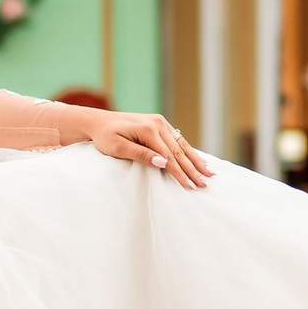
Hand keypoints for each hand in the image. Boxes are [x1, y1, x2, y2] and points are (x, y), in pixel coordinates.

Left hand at [87, 111, 214, 189]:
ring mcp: (160, 122)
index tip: (190, 187)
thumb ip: (141, 155)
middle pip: (179, 151)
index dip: (180, 174)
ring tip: (209, 173)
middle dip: (193, 169)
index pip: (169, 157)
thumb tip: (163, 163)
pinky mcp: (159, 124)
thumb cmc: (104, 137)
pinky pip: (177, 140)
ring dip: (196, 160)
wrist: (98, 121)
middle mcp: (158, 123)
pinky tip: (198, 159)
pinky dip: (188, 151)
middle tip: (204, 184)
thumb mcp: (118, 148)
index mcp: (148, 129)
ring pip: (182, 144)